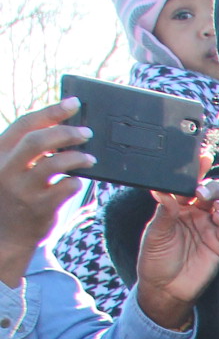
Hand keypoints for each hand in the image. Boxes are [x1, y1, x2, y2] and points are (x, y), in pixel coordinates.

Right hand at [0, 102, 91, 282]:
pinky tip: (78, 181)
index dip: (52, 111)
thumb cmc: (15, 194)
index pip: (26, 124)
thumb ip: (31, 150)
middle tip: (87, 132)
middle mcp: (7, 168)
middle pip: (38, 140)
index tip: (74, 103)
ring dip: (77, 157)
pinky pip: (66, 188)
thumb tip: (65, 128)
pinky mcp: (39, 207)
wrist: (6, 234)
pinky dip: (76, 181)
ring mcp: (22, 189)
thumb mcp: (13, 167)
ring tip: (90, 158)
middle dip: (66, 132)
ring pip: (54, 164)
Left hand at [131, 175, 218, 329]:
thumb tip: (163, 191)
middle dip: (211, 187)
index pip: (187, 185)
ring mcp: (209, 227)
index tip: (201, 158)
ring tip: (216, 206)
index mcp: (177, 207)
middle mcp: (195, 214)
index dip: (196, 171)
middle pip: (210, 192)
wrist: (165, 288)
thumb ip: (164, 212)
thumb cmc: (155, 260)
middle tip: (202, 193)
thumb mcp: (154, 233)